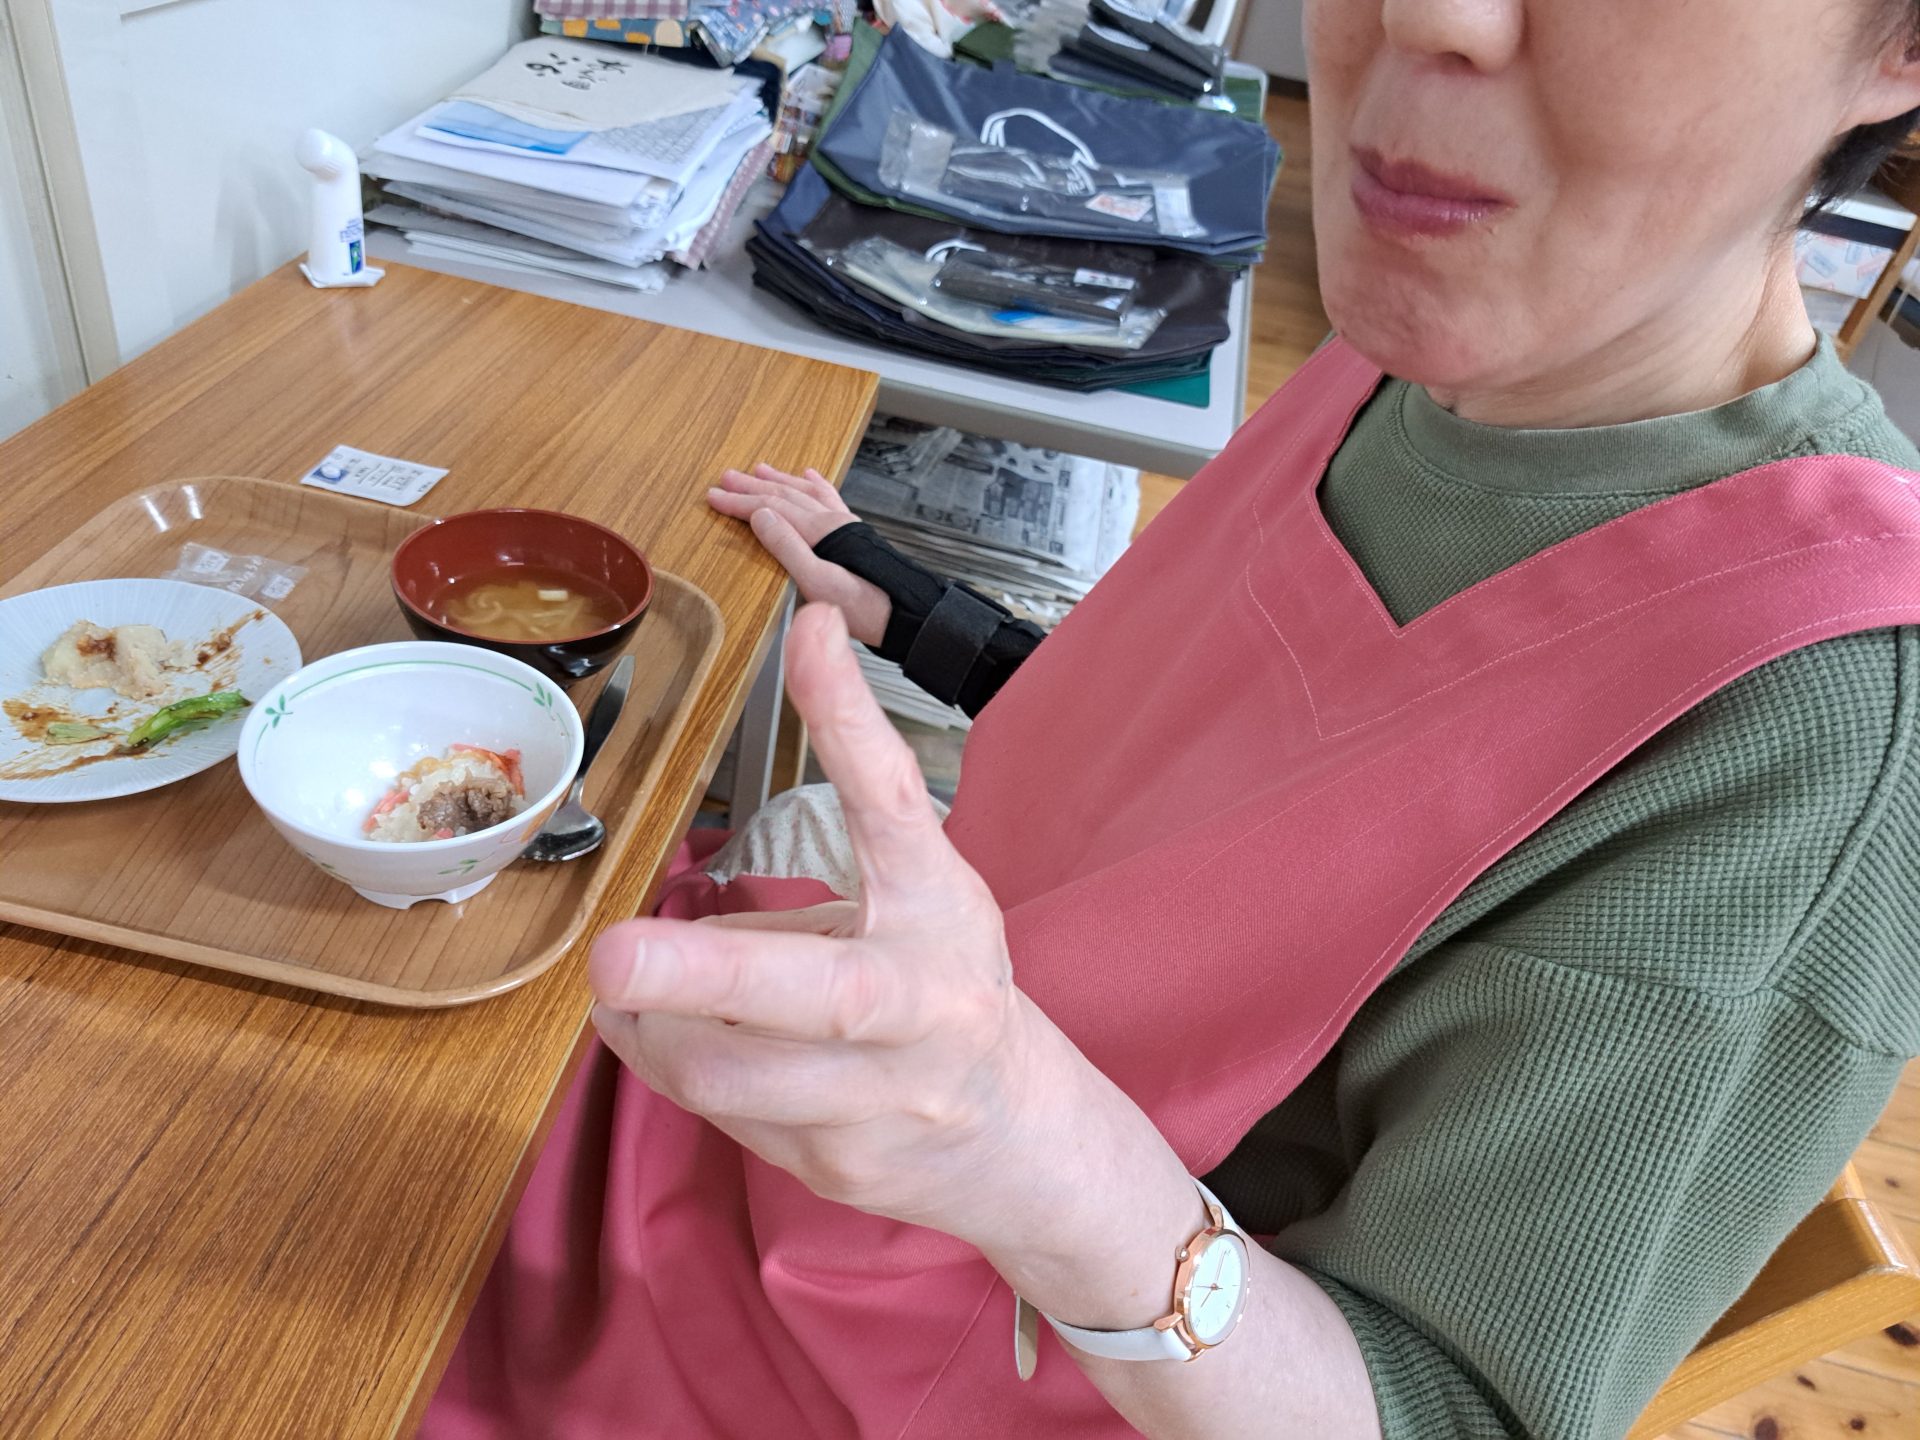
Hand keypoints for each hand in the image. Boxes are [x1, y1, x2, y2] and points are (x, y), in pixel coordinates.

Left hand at [589, 602, 1065, 1240]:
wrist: (1014, 1137)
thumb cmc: (948, 992)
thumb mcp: (913, 903)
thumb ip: (820, 868)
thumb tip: (699, 873)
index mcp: (940, 913)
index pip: (895, 803)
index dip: (849, 718)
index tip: (810, 630)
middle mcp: (922, 1006)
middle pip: (821, 994)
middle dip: (710, 977)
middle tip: (615, 955)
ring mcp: (883, 1097)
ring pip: (736, 1075)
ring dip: (653, 1029)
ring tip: (624, 991)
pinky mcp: (836, 1163)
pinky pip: (723, 1116)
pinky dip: (677, 1071)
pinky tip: (675, 1041)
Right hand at [707, 464, 891, 647]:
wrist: (906, 613)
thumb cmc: (864, 607)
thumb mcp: (816, 582)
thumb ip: (786, 547)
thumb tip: (760, 516)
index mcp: (819, 531)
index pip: (768, 508)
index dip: (738, 503)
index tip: (714, 497)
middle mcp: (832, 520)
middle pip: (784, 495)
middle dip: (752, 486)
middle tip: (726, 477)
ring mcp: (844, 524)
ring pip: (805, 493)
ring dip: (780, 481)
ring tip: (760, 470)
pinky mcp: (854, 533)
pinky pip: (831, 499)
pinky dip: (816, 485)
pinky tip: (810, 477)